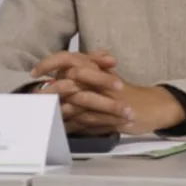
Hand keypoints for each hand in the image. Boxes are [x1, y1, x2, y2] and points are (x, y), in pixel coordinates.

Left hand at [31, 51, 185, 135]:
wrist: (151, 106)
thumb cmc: (124, 92)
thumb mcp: (104, 77)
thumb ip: (83, 74)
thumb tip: (57, 75)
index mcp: (94, 67)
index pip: (68, 58)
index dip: (50, 63)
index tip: (35, 72)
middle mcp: (98, 79)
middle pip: (68, 81)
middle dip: (49, 91)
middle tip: (34, 98)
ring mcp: (103, 99)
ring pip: (75, 102)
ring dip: (57, 108)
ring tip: (43, 113)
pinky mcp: (109, 117)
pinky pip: (85, 121)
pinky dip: (71, 125)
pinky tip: (59, 127)